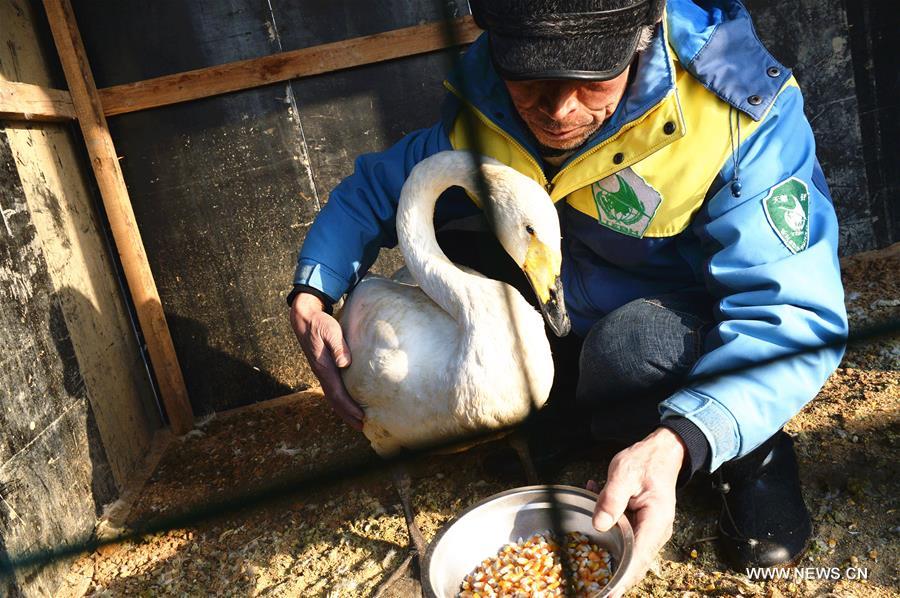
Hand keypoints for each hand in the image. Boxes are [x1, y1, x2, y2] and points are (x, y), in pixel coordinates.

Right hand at [290, 292, 363, 429]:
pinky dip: (340, 400)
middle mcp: (321, 373)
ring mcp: (321, 372)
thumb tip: (344, 363)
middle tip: (361, 427)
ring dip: (343, 410)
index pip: (337, 393)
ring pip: (332, 396)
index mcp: (324, 368)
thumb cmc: (320, 323)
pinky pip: (332, 389)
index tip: (361, 417)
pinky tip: (347, 402)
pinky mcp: (323, 368)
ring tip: (356, 420)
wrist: (304, 319)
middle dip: (347, 415)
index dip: (349, 407)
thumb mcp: (330, 331)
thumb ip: (338, 346)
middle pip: (334, 400)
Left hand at [586, 427, 684, 596]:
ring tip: (588, 561)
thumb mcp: (624, 473)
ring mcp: (650, 531)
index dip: (623, 579)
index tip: (608, 593)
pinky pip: (625, 538)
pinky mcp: (642, 527)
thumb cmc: (645, 461)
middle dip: (614, 576)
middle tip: (593, 588)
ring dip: (608, 552)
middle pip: (635, 563)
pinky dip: (608, 532)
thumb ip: (611, 499)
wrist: (662, 453)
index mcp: (655, 520)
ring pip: (628, 552)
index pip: (639, 557)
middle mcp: (656, 531)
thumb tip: (599, 525)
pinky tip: (593, 510)